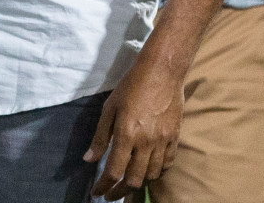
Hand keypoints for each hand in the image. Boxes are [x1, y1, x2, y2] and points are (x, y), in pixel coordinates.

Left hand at [84, 49, 183, 199]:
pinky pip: (167, 164)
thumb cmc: (130, 86)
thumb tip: (88, 159)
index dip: (104, 186)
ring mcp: (163, 142)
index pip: (114, 170)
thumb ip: (100, 136)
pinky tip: (148, 171)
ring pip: (152, 175)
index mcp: (126, 134)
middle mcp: (146, 142)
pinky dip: (157, 172)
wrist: (162, 73)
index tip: (97, 193)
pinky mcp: (175, 138)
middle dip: (121, 192)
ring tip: (128, 184)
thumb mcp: (108, 108)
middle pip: (134, 180)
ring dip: (139, 183)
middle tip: (112, 195)